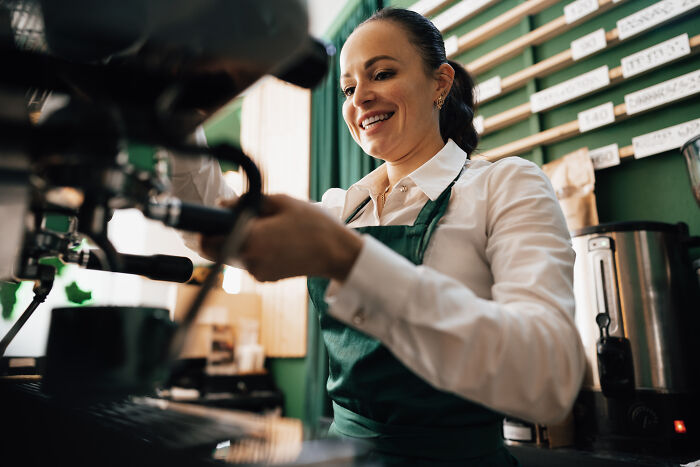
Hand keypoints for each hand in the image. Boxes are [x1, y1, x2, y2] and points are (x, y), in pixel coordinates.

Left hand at [201, 194, 362, 281]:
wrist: (337, 253)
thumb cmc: (313, 224)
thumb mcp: (281, 201)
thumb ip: (246, 202)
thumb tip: (222, 205)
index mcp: (249, 240)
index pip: (206, 241)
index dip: (204, 229)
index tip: (211, 218)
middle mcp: (249, 261)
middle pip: (216, 250)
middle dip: (221, 235)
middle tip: (239, 220)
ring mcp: (257, 273)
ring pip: (234, 254)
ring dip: (240, 241)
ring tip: (266, 228)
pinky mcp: (266, 279)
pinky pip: (249, 262)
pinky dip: (254, 251)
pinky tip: (275, 241)